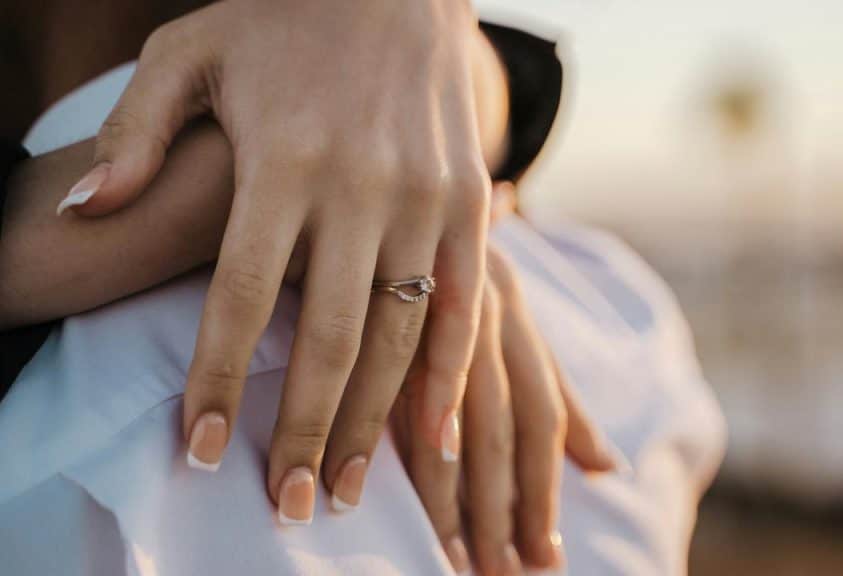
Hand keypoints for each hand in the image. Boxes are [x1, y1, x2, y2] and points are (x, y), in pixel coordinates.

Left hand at [59, 0, 499, 522]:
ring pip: (399, 333)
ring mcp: (424, 197)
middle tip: (288, 505)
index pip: (241, 291)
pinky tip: (434, 437)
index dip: (216, 376)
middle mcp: (361, 186)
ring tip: (347, 488)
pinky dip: (449, 375)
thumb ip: (136, 132)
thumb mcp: (189, 51)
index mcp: (284, 158)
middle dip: (304, 430)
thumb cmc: (281, 20)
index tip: (198, 448)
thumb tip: (85, 215)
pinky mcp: (469, 202)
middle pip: (328, 335)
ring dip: (374, 421)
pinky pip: (463, 304)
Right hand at [392, 243, 623, 573]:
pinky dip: (375, 436)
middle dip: (506, 507)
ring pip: (449, 416)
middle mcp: (481, 298)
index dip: (545, 487)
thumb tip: (605, 459)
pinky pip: (378, 379)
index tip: (546, 554)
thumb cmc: (403, 222)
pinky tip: (368, 490)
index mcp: (509, 300)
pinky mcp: (364, 286)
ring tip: (451, 562)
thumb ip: (534, 368)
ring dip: (446, 497)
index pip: (542, 411)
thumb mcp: (475, 287)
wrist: (344, 134)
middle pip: (504, 426)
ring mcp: (426, 293)